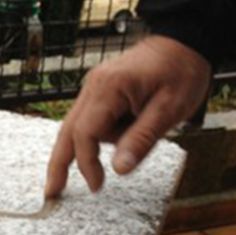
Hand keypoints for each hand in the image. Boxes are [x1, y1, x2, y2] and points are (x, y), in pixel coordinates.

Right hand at [44, 35, 211, 196]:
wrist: (184, 42)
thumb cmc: (180, 71)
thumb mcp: (168, 110)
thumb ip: (141, 140)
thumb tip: (119, 169)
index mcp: (109, 88)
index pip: (85, 134)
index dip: (87, 163)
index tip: (97, 185)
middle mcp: (94, 86)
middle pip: (66, 132)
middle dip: (57, 164)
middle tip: (51, 192)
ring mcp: (94, 87)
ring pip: (78, 128)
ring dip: (95, 145)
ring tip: (140, 127)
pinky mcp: (100, 91)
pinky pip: (90, 120)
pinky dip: (96, 136)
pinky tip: (126, 131)